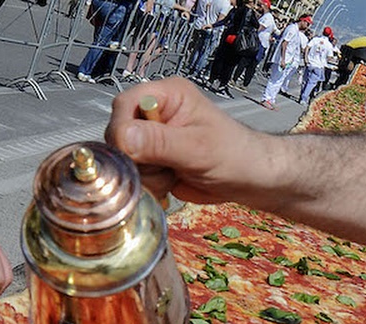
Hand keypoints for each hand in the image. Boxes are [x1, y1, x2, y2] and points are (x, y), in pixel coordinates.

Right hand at [104, 79, 270, 205]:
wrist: (247, 179)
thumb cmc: (233, 154)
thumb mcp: (195, 147)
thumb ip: (158, 142)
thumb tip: (122, 137)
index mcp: (167, 96)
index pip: (124, 104)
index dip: (120, 129)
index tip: (129, 153)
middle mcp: (155, 115)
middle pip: (118, 135)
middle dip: (135, 159)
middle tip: (163, 166)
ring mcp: (152, 141)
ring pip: (125, 161)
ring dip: (145, 176)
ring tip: (172, 174)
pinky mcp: (153, 163)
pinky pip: (135, 177)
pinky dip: (149, 186)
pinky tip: (169, 183)